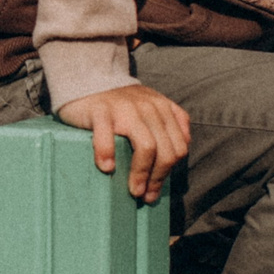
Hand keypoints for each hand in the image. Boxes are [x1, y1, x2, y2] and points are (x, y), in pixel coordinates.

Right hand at [53, 85, 190, 202]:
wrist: (89, 78)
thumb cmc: (120, 101)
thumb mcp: (152, 103)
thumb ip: (172, 119)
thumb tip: (185, 144)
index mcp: (162, 109)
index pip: (178, 148)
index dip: (168, 173)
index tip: (154, 190)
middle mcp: (148, 108)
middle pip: (165, 151)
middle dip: (157, 179)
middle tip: (145, 196)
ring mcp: (124, 109)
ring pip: (146, 147)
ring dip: (141, 174)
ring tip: (133, 190)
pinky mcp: (100, 110)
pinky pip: (107, 135)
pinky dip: (107, 154)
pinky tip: (107, 168)